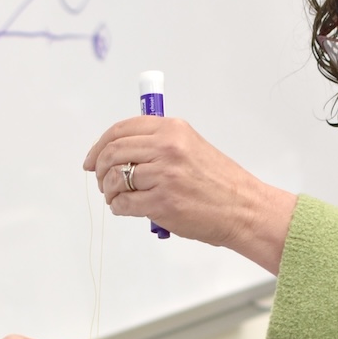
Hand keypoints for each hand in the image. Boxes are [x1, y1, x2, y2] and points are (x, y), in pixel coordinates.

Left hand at [84, 115, 296, 274]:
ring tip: (116, 197)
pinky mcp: (162, 203)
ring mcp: (164, 176)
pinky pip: (124, 203)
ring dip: (109, 191)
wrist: (244, 208)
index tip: (93, 159)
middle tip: (101, 181)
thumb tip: (123, 151)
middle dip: (100, 169)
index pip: (122, 129)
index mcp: (173, 130)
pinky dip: (119, 208)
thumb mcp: (192, 147)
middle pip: (113, 152)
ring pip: (115, 179)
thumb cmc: (220, 183)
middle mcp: (167, 148)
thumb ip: (160, 144)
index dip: (101, 144)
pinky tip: (126, 209)